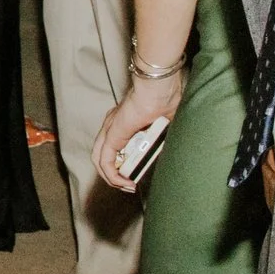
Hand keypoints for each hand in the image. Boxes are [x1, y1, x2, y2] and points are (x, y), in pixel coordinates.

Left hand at [92, 71, 181, 193]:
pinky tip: (124, 182)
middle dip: (116, 174)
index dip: (122, 163)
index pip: (115, 146)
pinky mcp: (112, 134)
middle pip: (104, 155)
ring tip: (127, 186)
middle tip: (130, 185)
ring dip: (113, 177)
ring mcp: (110, 129)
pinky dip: (112, 174)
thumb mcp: (167, 125)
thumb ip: (165, 138)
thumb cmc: (167, 99)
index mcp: (124, 121)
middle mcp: (112, 124)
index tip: (136, 175)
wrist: (159, 88)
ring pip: (101, 159)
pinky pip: (105, 159)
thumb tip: (173, 153)